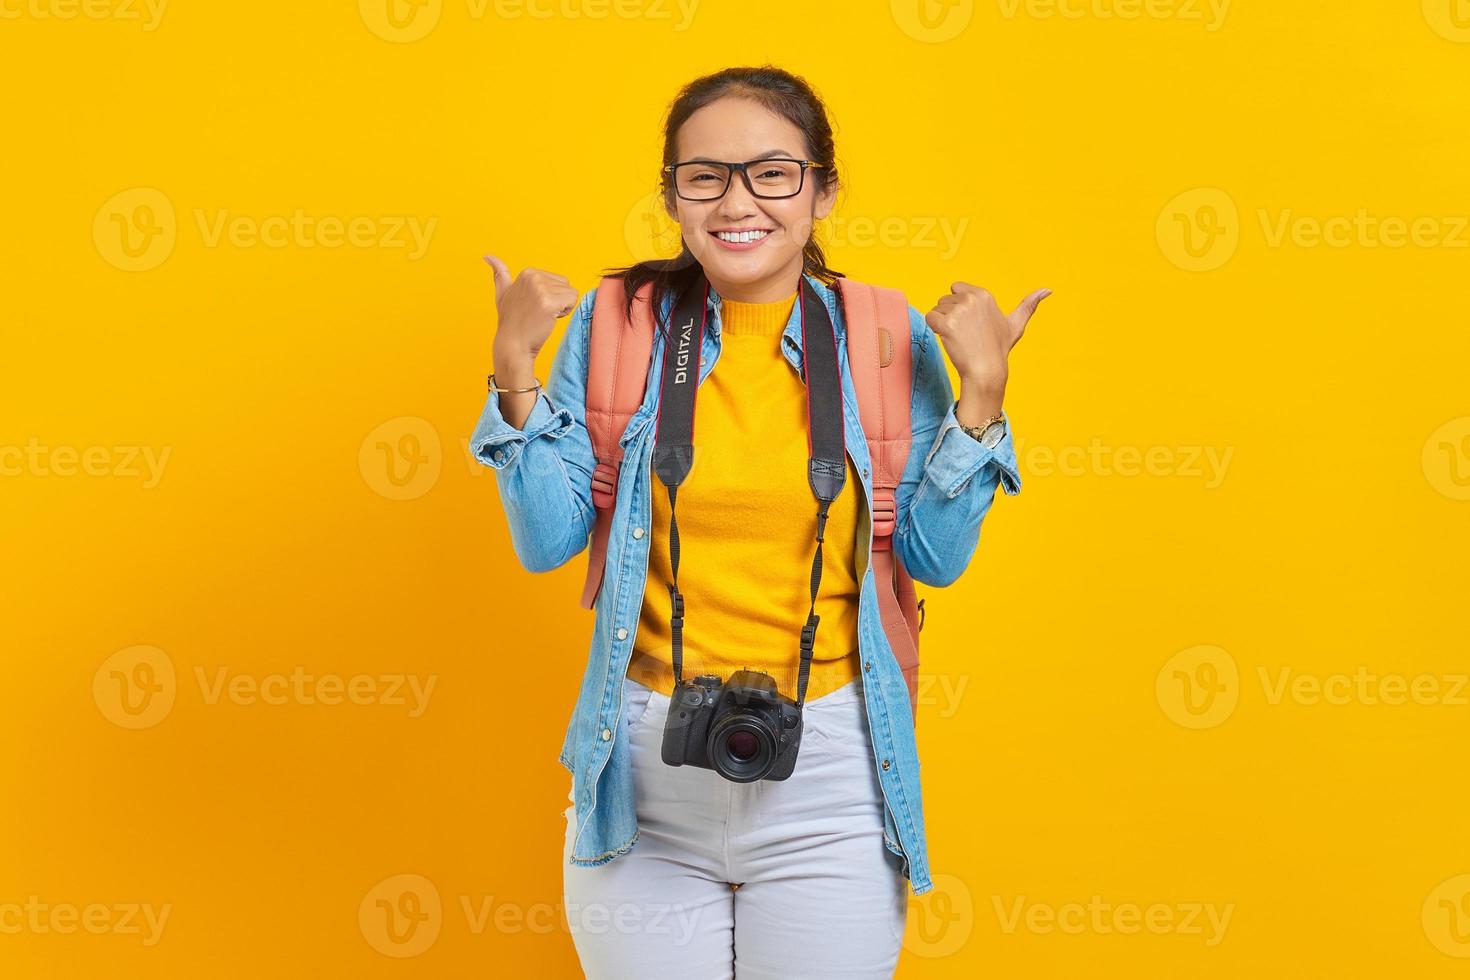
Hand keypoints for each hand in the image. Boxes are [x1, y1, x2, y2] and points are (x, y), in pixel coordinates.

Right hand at [484, 255, 579, 360]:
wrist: (513, 344)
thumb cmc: (511, 321)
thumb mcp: (502, 292)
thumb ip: (499, 273)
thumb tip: (487, 256)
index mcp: (527, 272)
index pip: (557, 280)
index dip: (550, 295)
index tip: (534, 305)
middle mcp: (534, 277)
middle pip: (565, 285)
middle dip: (557, 300)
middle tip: (539, 312)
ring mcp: (541, 289)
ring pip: (570, 293)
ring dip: (561, 307)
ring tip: (543, 316)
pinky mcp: (549, 302)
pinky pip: (573, 301)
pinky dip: (566, 312)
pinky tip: (549, 318)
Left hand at [925, 282, 1050, 394]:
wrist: (986, 370)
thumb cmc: (998, 349)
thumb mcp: (1015, 325)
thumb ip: (1029, 305)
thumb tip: (1048, 290)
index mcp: (984, 295)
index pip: (956, 288)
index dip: (958, 305)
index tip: (970, 322)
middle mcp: (972, 299)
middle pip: (944, 299)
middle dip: (950, 314)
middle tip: (965, 333)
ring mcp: (959, 311)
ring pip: (936, 309)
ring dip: (942, 323)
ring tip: (959, 337)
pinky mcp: (947, 324)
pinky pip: (930, 319)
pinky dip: (935, 329)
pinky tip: (948, 339)